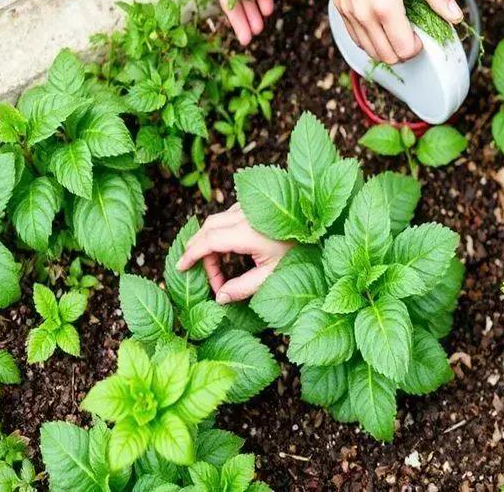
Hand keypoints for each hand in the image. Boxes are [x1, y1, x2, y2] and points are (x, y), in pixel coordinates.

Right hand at [175, 204, 292, 303]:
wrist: (322, 231)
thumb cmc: (300, 253)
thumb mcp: (272, 276)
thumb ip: (243, 288)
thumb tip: (220, 299)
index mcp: (249, 232)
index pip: (209, 240)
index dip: (192, 254)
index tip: (181, 268)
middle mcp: (247, 214)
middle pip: (209, 229)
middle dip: (200, 252)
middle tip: (203, 276)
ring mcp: (250, 207)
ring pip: (217, 221)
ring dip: (212, 244)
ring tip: (219, 271)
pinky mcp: (255, 205)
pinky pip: (228, 217)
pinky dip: (221, 233)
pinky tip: (230, 253)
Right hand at [314, 0, 462, 63]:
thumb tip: (456, 15)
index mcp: (384, 4)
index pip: (404, 49)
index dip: (420, 46)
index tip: (426, 32)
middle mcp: (362, 14)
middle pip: (387, 56)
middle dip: (405, 50)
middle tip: (415, 31)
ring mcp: (347, 11)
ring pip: (369, 50)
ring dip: (387, 47)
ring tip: (399, 26)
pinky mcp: (338, 4)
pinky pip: (355, 36)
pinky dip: (370, 38)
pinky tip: (382, 21)